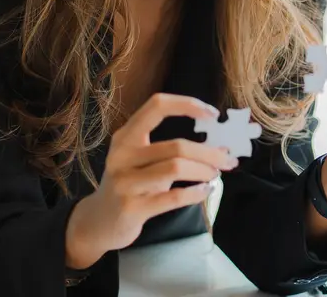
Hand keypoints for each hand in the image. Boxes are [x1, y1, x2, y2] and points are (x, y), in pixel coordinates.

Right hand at [65, 93, 236, 268]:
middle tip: (228, 160)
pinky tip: (205, 191)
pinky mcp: (131, 208)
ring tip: (214, 175)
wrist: (99, 221)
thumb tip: (220, 145)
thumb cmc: (131, 185)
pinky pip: (173, 197)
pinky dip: (196, 193)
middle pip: (176, 146)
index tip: (213, 115)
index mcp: (125, 136)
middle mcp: (122, 155)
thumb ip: (170, 149)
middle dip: (209, 153)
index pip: (157, 106)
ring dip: (204, 171)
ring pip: (176, 168)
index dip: (188, 105)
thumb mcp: (141, 160)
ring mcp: (124, 182)